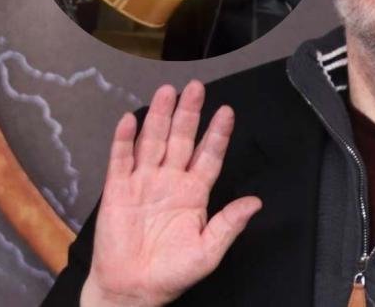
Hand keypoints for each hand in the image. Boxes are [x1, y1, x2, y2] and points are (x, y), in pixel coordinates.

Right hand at [80, 81, 261, 306]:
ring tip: (167, 92)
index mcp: (194, 192)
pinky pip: (120, 160)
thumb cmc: (171, 273)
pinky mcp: (118, 191)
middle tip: (196, 88)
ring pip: (153, 141)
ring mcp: (143, 183)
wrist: (132, 291)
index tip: (227, 112)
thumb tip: (256, 202)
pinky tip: (130, 119)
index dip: (217, 134)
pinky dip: (124, 140)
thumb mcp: (208, 251)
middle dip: (189, 113)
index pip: (209, 155)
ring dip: (159, 116)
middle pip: (181, 139)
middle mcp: (170, 181)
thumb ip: (229, 224)